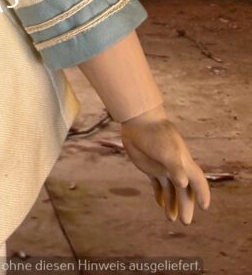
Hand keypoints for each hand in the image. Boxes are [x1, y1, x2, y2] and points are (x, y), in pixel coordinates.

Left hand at [121, 104, 210, 223]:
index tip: (204, 208)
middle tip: (185, 223)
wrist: (138, 121)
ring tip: (171, 219)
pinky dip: (160, 195)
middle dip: (186, 206)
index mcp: (184, 163)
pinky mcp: (150, 167)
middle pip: (184, 191)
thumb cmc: (156, 135)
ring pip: (171, 190)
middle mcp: (176, 167)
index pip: (198, 181)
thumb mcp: (167, 152)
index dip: (203, 194)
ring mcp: (162, 168)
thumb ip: (175, 168)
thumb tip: (183, 185)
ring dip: (172, 204)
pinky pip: (157, 184)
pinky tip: (159, 203)